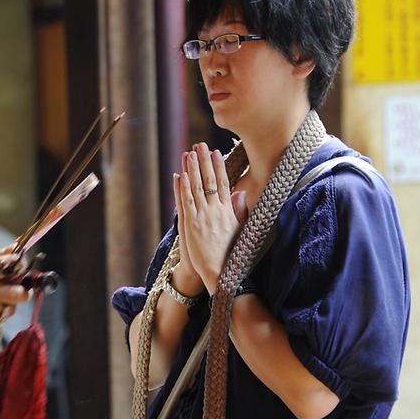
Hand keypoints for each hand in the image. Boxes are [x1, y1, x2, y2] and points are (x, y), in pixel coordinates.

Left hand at [175, 143, 248, 293]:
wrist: (221, 274)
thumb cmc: (231, 255)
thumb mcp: (241, 230)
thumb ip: (239, 210)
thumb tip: (241, 192)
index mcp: (228, 211)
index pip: (223, 183)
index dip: (218, 166)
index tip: (215, 152)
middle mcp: (215, 211)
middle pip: (208, 180)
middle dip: (203, 161)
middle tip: (199, 145)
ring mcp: (202, 217)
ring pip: (195, 188)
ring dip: (191, 169)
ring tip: (188, 153)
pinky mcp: (190, 225)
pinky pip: (185, 202)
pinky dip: (181, 188)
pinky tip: (178, 175)